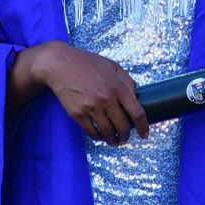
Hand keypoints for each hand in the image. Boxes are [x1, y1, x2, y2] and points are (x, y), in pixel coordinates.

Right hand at [19, 41, 149, 145]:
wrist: (60, 64)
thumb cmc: (88, 63)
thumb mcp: (112, 66)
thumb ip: (127, 81)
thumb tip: (136, 97)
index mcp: (118, 86)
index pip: (137, 112)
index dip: (143, 127)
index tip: (144, 134)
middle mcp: (106, 98)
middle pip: (123, 126)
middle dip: (126, 136)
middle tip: (126, 138)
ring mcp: (91, 107)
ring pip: (108, 132)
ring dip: (113, 140)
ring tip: (115, 141)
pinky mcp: (77, 113)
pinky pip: (91, 132)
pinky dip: (98, 137)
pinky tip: (101, 136)